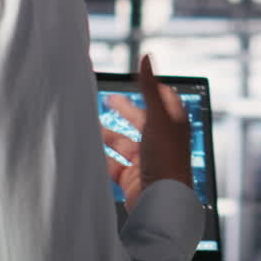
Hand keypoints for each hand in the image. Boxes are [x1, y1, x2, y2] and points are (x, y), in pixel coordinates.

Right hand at [100, 55, 192, 210]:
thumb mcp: (157, 117)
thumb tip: (146, 57)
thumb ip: (149, 87)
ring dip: (108, 134)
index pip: (162, 102)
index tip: (137, 79)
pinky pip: (113, 165)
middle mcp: (161, 143)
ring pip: (124, 143)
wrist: (161, 203)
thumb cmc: (167, 159)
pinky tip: (88, 151)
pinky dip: (101, 158)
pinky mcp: (132, 179)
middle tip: (107, 99)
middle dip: (124, 110)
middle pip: (141, 121)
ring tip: (90, 125)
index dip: (150, 90)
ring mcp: (146, 162)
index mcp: (173, 126)